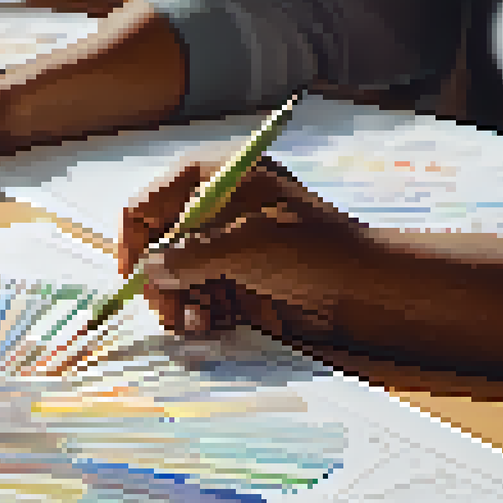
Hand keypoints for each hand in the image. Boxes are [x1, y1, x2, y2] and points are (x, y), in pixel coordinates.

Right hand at [118, 155, 379, 341]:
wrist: (368, 284)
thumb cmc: (308, 251)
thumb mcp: (239, 249)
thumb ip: (185, 258)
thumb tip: (148, 270)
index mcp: (217, 176)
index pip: (150, 202)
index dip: (135, 240)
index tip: (134, 279)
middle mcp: (220, 203)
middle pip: (162, 241)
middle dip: (161, 280)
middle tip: (169, 314)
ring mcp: (233, 237)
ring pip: (181, 271)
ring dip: (182, 301)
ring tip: (198, 326)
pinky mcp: (245, 269)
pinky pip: (205, 289)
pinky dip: (204, 308)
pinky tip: (213, 324)